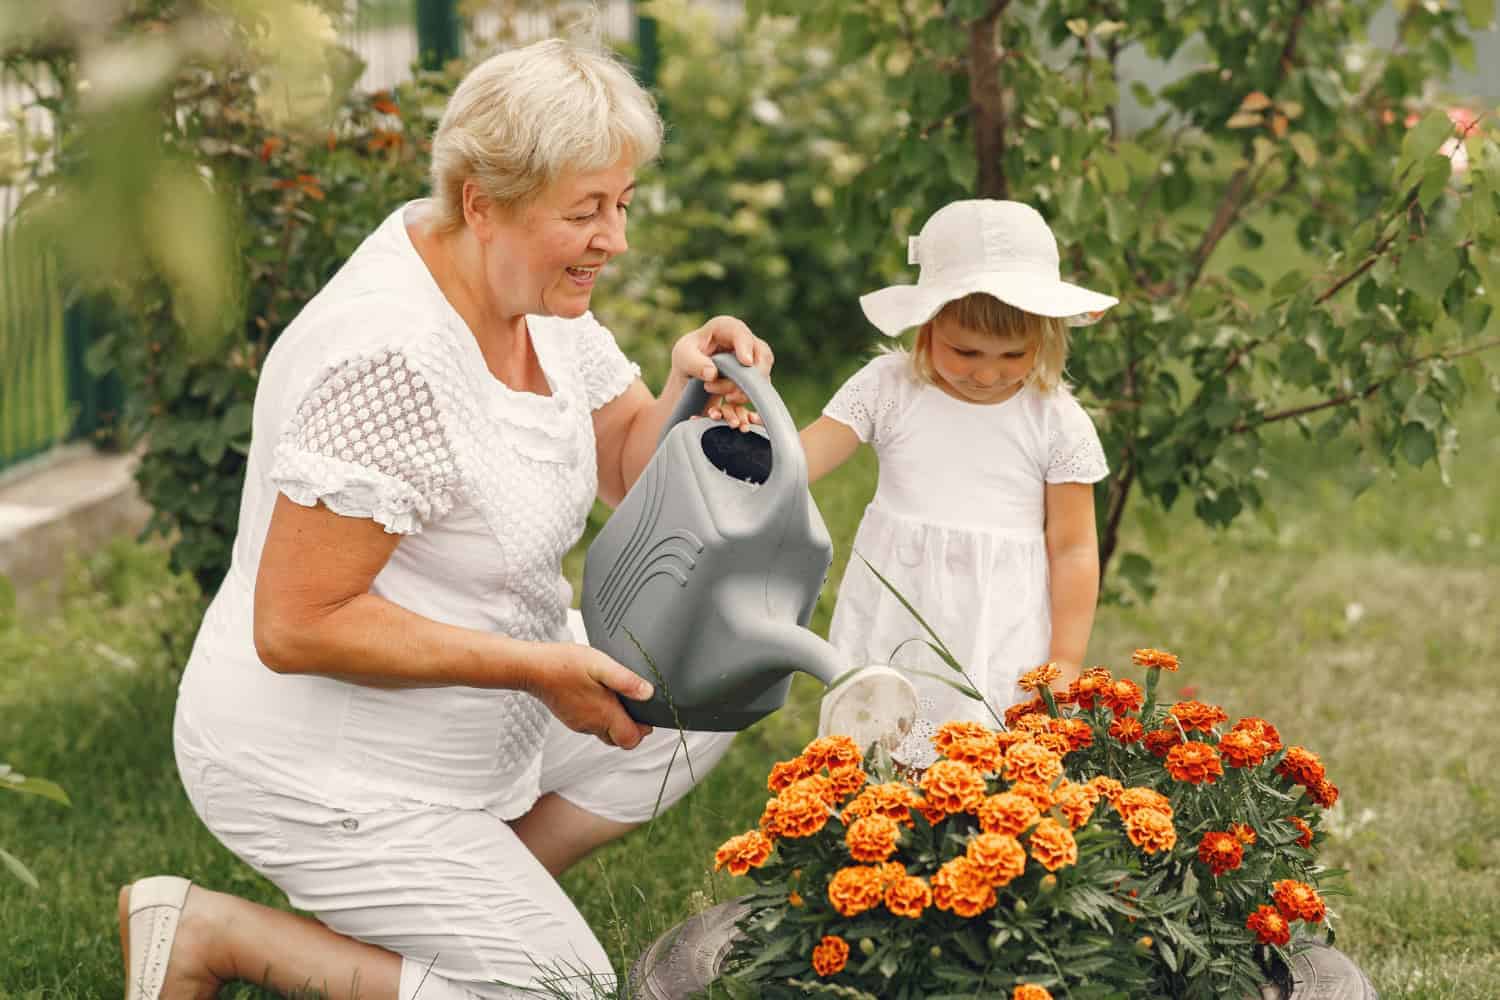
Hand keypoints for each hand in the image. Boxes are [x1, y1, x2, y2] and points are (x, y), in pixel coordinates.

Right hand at [529, 644, 654, 748]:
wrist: (531, 668)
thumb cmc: (563, 664)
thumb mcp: (600, 664)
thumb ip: (625, 680)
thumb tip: (648, 693)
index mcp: (603, 715)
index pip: (631, 740)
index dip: (643, 730)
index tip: (646, 713)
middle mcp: (591, 725)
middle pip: (619, 740)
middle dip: (631, 727)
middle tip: (634, 705)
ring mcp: (579, 724)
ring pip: (605, 733)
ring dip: (615, 721)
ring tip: (616, 697)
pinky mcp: (571, 718)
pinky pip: (592, 725)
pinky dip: (600, 716)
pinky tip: (598, 695)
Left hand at [670, 315, 774, 430]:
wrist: (691, 378)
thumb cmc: (686, 359)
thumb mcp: (682, 357)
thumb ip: (694, 363)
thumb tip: (712, 373)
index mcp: (725, 328)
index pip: (740, 332)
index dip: (745, 346)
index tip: (745, 362)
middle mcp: (744, 342)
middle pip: (763, 354)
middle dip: (751, 375)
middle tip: (730, 392)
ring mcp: (753, 360)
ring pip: (763, 376)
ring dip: (746, 391)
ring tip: (725, 399)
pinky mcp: (754, 379)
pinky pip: (759, 391)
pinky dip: (747, 401)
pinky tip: (732, 408)